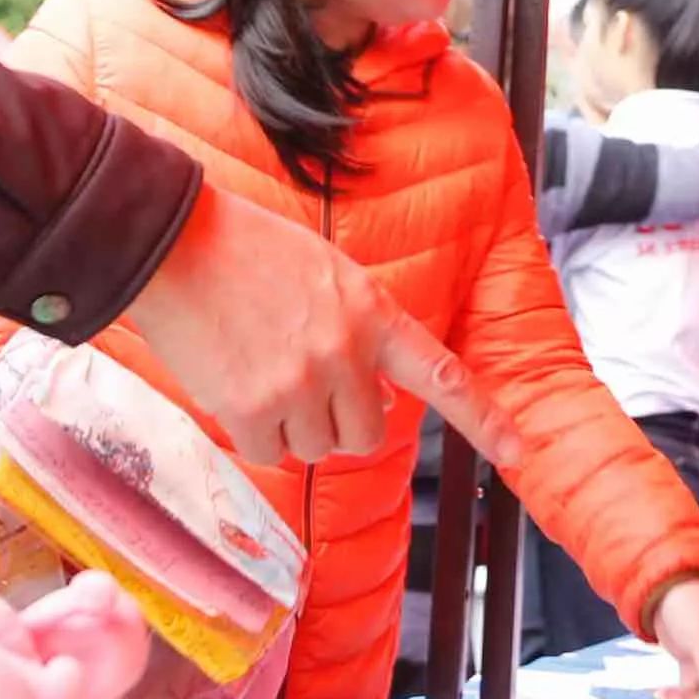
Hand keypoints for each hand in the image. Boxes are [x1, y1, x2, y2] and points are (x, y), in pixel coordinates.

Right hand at [125, 185, 524, 471]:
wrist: (177, 244)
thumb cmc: (251, 253)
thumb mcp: (329, 276)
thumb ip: (363, 333)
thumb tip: (381, 402)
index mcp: (372, 313)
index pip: (443, 374)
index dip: (484, 419)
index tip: (522, 454)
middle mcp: (345, 354)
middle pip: (366, 434)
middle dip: (342, 421)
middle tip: (305, 384)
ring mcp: (299, 384)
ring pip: (316, 446)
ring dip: (293, 425)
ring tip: (262, 368)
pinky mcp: (251, 408)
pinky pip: (268, 452)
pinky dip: (253, 433)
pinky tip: (234, 385)